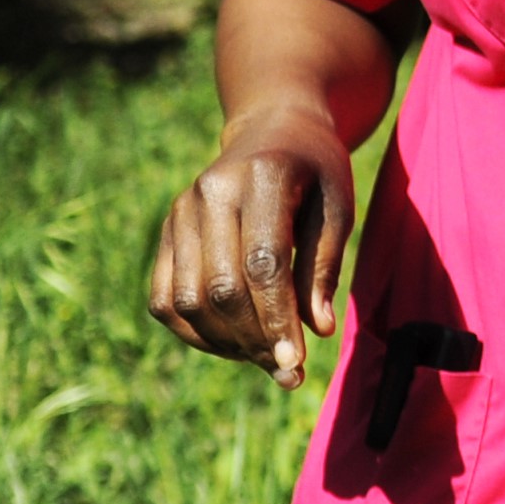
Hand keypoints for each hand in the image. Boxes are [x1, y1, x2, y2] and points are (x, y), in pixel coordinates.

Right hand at [149, 100, 358, 388]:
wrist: (272, 131)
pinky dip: (194, 333)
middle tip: (289, 372)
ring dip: (225, 343)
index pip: (263, 263)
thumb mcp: (339, 207)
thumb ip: (325, 265)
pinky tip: (232, 345)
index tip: (295, 364)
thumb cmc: (316, 172)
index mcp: (261, 178)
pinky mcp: (165, 234)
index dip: (277, 318)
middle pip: (221, 288)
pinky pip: (165, 299)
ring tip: (266, 360)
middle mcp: (208, 194)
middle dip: (255, 339)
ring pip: (187, 300)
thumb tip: (319, 329)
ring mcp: (179, 214)